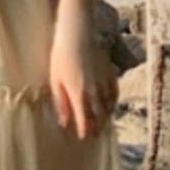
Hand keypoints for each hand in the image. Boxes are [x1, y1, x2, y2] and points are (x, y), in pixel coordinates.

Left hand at [49, 18, 118, 139]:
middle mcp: (94, 91)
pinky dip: (113, 100)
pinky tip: (111, 103)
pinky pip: (115, 91)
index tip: (83, 137)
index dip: (84, 130)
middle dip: (97, 126)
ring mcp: (104, 81)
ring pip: (108, 104)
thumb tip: (64, 121)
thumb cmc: (61, 55)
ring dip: (106, 115)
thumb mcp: (55, 80)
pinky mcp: (109, 71)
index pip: (84, 119)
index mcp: (79, 94)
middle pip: (99, 115)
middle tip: (95, 135)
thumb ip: (61, 102)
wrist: (77, 33)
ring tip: (103, 122)